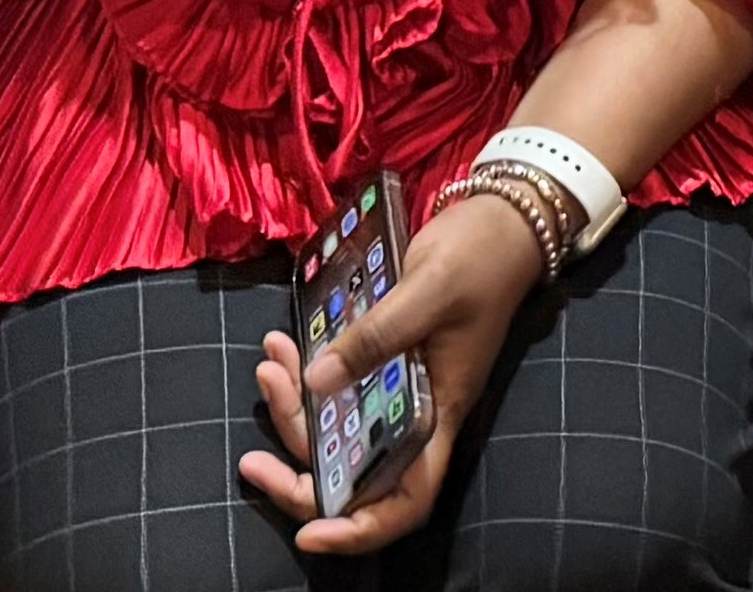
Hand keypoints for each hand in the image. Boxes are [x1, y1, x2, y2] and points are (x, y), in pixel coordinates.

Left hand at [241, 180, 545, 552]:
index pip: (405, 499)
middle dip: (300, 469)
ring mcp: (399, 386)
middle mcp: (415, 412)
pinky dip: (304, 372)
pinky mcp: (385, 357)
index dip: (360, 528)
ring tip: (267, 363)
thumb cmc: (480, 258)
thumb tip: (316, 382)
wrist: (502, 219)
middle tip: (251, 458)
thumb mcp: (427, 292)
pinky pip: (337, 383)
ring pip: (337, 426)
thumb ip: (374, 337)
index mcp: (438, 413)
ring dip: (294, 408)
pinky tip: (281, 342)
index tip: (308, 533)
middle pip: (354, 471)